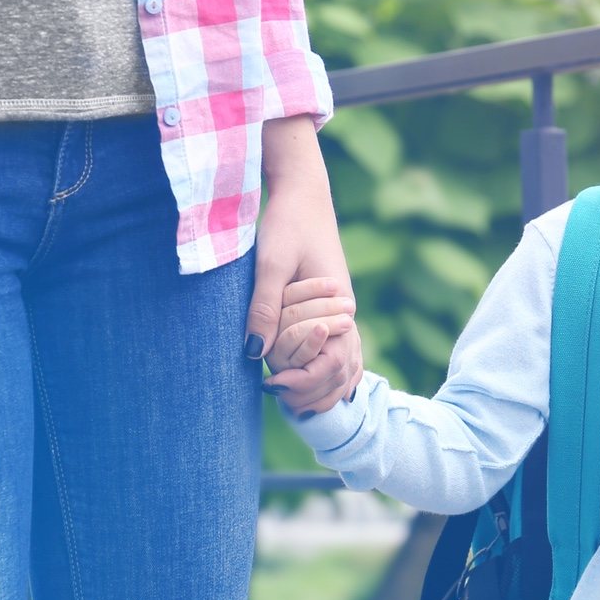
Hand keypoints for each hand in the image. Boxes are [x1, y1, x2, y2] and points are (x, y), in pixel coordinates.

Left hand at [247, 116, 363, 412]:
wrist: (303, 194)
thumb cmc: (288, 223)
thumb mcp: (271, 264)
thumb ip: (265, 307)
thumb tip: (254, 353)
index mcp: (337, 306)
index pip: (333, 363)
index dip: (304, 382)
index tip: (271, 384)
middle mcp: (345, 315)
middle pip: (342, 373)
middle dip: (313, 394)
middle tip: (278, 399)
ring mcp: (341, 313)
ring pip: (346, 366)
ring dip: (323, 389)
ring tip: (293, 405)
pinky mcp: (331, 309)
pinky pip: (341, 351)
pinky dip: (331, 374)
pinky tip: (313, 388)